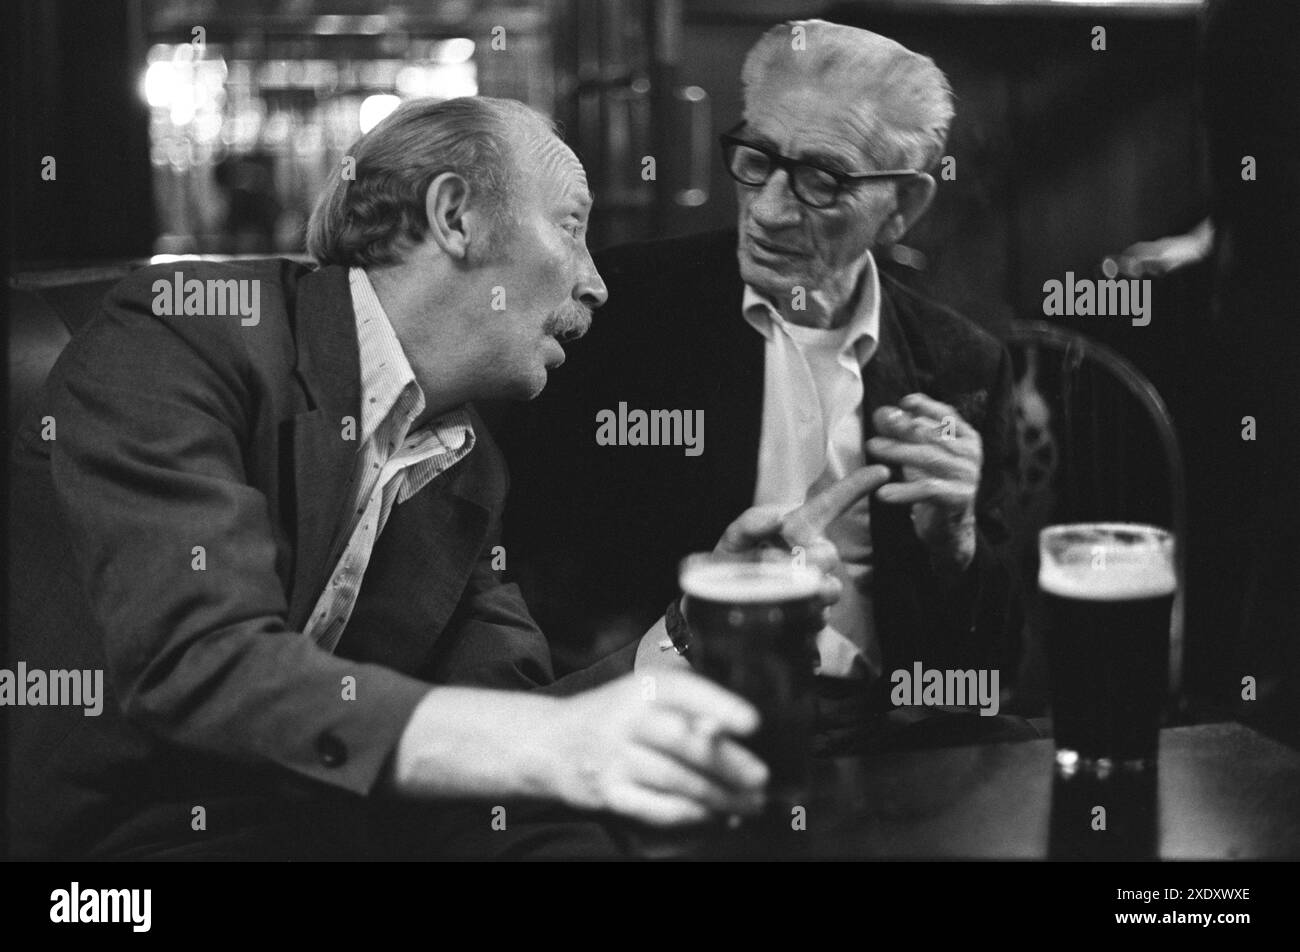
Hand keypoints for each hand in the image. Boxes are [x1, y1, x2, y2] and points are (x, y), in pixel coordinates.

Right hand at [546, 669, 767, 825]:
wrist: (549, 742)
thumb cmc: (614, 716)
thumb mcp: (645, 695)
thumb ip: (687, 707)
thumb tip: (724, 730)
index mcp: (641, 687)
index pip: (684, 690)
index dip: (719, 705)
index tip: (752, 723)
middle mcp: (625, 717)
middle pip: (683, 740)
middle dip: (727, 763)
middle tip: (759, 779)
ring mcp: (613, 756)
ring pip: (673, 778)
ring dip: (717, 795)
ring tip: (747, 804)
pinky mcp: (606, 791)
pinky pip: (654, 807)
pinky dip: (688, 813)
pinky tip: (713, 816)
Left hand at [713, 465, 892, 599]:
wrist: (723, 605)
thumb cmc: (731, 563)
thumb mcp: (734, 538)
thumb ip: (751, 523)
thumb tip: (779, 517)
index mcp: (798, 528)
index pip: (831, 503)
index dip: (856, 486)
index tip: (881, 472)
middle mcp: (813, 553)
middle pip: (829, 555)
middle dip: (803, 561)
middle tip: (768, 564)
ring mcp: (817, 585)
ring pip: (829, 588)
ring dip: (801, 590)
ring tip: (772, 589)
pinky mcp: (815, 616)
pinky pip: (819, 616)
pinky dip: (798, 614)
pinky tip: (779, 610)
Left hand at [867, 393, 980, 570]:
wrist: (949, 527)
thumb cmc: (932, 484)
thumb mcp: (918, 455)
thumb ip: (903, 433)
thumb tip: (882, 413)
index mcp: (966, 437)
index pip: (946, 414)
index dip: (925, 406)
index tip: (903, 402)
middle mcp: (971, 453)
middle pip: (932, 435)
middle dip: (901, 429)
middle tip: (876, 424)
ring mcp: (968, 475)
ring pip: (929, 457)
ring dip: (898, 452)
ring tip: (873, 448)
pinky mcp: (960, 497)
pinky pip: (928, 489)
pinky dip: (904, 490)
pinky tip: (882, 493)